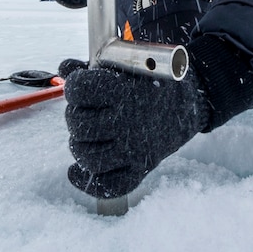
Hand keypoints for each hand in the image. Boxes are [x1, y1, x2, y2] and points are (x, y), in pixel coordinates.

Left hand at [58, 58, 208, 198]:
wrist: (188, 104)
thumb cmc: (150, 82)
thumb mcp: (126, 66)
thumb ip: (94, 65)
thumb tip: (65, 68)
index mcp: (125, 90)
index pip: (80, 89)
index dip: (74, 86)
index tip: (79, 84)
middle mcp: (130, 121)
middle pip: (80, 124)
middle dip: (75, 115)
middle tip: (84, 111)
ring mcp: (136, 148)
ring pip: (88, 157)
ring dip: (79, 146)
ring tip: (86, 135)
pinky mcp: (141, 169)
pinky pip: (110, 186)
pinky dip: (88, 182)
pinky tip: (75, 170)